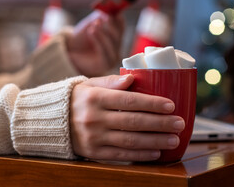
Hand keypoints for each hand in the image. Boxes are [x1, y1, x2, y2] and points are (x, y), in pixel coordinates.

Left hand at [66, 11, 124, 76]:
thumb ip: (99, 17)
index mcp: (114, 36)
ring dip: (103, 32)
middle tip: (107, 16)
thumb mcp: (89, 24)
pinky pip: (105, 51)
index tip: (116, 11)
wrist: (68, 53)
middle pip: (118, 36)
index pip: (121, 27)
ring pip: (112, 43)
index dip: (119, 19)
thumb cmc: (80, 38)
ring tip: (94, 25)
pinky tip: (91, 31)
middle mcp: (115, 47)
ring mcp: (112, 57)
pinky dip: (98, 40)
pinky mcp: (106, 64)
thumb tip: (108, 12)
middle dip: (112, 26)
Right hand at [70, 75, 184, 161]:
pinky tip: (155, 152)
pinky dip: (140, 155)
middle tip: (179, 123)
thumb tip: (132, 78)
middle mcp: (94, 118)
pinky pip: (120, 155)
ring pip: (130, 141)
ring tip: (173, 139)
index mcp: (95, 98)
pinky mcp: (94, 153)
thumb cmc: (78, 99)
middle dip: (160, 123)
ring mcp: (94, 138)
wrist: (53, 121)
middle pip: (133, 122)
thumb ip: (111, 82)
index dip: (152, 104)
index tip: (170, 105)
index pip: (129, 101)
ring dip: (155, 141)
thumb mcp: (90, 85)